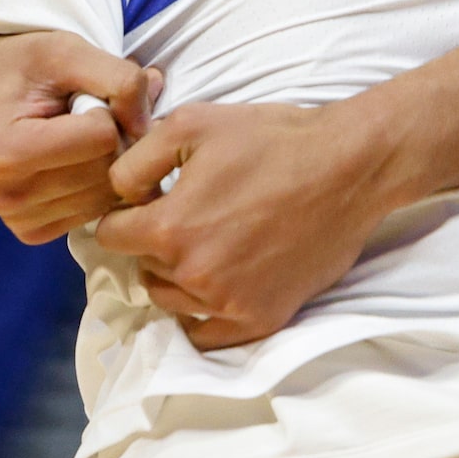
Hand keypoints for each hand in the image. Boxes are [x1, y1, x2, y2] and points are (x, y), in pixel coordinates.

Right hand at [0, 23, 160, 242]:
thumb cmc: (21, 64)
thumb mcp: (68, 50)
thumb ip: (118, 78)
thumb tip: (151, 124)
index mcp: (6, 153)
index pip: (102, 138)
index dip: (109, 107)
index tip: (86, 90)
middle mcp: (7, 198)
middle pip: (105, 171)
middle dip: (116, 135)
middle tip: (96, 108)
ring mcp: (18, 221)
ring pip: (106, 196)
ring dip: (110, 160)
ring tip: (85, 130)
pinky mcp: (31, 232)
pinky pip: (93, 213)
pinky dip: (98, 183)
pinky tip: (79, 157)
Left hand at [94, 100, 395, 348]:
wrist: (347, 167)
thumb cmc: (271, 138)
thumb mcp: (192, 123)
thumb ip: (137, 159)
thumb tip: (117, 192)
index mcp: (171, 228)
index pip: (111, 235)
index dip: (125, 211)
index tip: (147, 199)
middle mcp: (194, 275)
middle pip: (141, 268)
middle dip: (154, 242)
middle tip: (188, 213)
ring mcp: (228, 304)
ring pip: (170, 301)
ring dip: (177, 275)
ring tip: (208, 240)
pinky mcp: (261, 320)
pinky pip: (205, 334)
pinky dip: (202, 311)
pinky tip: (219, 278)